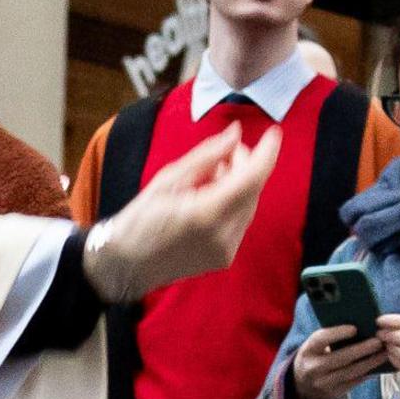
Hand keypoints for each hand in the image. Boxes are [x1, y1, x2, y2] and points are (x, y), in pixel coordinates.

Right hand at [84, 128, 284, 304]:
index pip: (251, 178)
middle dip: (247, 165)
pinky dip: (234, 203)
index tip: (273, 133)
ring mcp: (226, 250)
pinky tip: (213, 196)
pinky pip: (240, 222)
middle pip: (252, 190)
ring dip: (240, 184)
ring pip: (249, 206)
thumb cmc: (139, 219)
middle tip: (226, 151)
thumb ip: (206, 156)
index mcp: (206, 213)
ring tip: (214, 173)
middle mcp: (222, 235)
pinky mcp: (225, 258)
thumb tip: (235, 133)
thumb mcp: (168, 179)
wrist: (126, 265)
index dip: (267, 153)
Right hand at [291, 325, 389, 398]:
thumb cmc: (317, 355)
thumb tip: (361, 324)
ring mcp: (323, 383)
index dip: (337, 334)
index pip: (321, 340)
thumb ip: (332, 336)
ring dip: (370, 362)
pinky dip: (368, 372)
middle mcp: (313, 368)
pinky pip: (354, 382)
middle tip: (378, 341)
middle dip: (362, 350)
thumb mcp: (316, 345)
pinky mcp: (335, 393)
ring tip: (384, 353)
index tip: (354, 328)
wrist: (304, 383)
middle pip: (340, 358)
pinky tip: (379, 364)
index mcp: (308, 350)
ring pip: (351, 372)